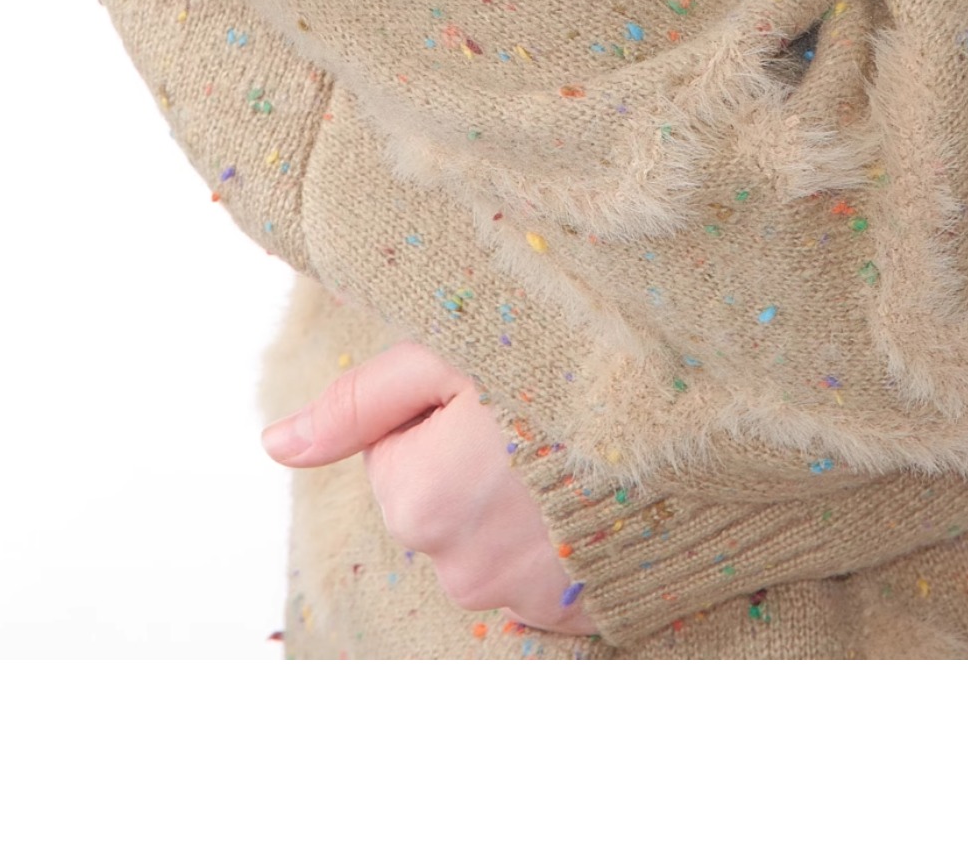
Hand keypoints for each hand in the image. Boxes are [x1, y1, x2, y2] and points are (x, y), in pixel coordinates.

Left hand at [260, 342, 599, 637]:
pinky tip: (596, 493)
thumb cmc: (563, 361)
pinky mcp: (582, 614)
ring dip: (518, 502)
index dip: (440, 409)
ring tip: (574, 448)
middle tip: (536, 415)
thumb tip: (276, 443)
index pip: (393, 453)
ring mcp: (526, 601)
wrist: (691, 414)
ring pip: (490, 539)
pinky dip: (560, 539)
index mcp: (417, 503)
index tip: (493, 387)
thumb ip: (356, 402)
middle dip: (471, 462)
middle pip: (439, 503)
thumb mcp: (446, 352)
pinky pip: (542, 572)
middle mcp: (462, 570)